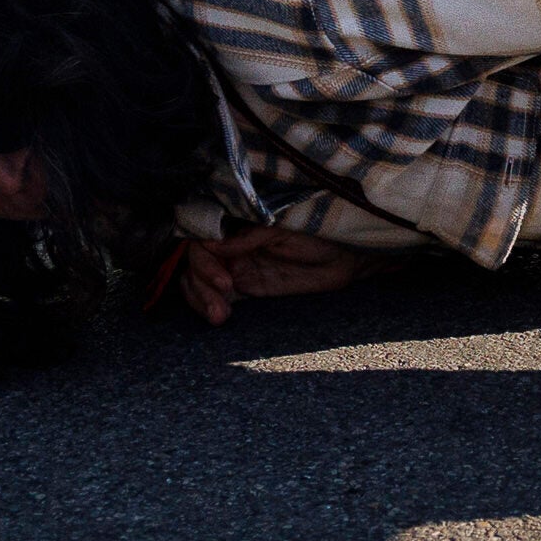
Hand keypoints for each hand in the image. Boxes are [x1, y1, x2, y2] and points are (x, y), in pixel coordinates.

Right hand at [167, 220, 386, 320]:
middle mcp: (231, 244)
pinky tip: (219, 315)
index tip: (224, 280)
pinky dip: (208, 305)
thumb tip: (213, 243)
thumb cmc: (319, 234)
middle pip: (194, 263)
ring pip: (197, 280)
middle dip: (200, 285)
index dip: (203, 260)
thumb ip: (249, 237)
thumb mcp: (285, 231)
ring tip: (219, 316)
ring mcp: (235, 265)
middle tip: (220, 305)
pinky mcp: (244, 286)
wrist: (345, 258)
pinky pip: (214, 295)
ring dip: (200, 298)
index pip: (201, 238)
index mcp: (238, 225)